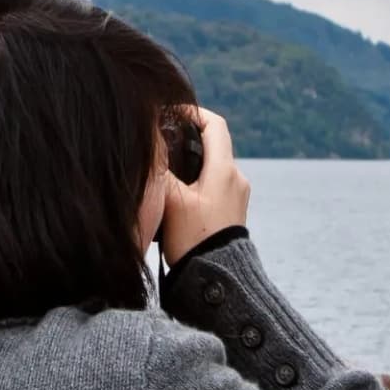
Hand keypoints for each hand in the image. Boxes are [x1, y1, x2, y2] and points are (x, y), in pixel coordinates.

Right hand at [159, 107, 249, 264]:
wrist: (216, 278)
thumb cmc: (194, 239)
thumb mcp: (172, 201)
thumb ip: (163, 171)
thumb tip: (153, 151)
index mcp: (224, 170)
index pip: (214, 124)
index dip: (193, 111)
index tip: (172, 111)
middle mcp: (236, 178)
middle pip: (213, 143)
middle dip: (187, 137)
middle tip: (162, 138)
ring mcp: (237, 195)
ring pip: (213, 164)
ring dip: (191, 160)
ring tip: (164, 167)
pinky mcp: (231, 211)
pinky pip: (215, 183)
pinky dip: (196, 179)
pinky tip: (175, 192)